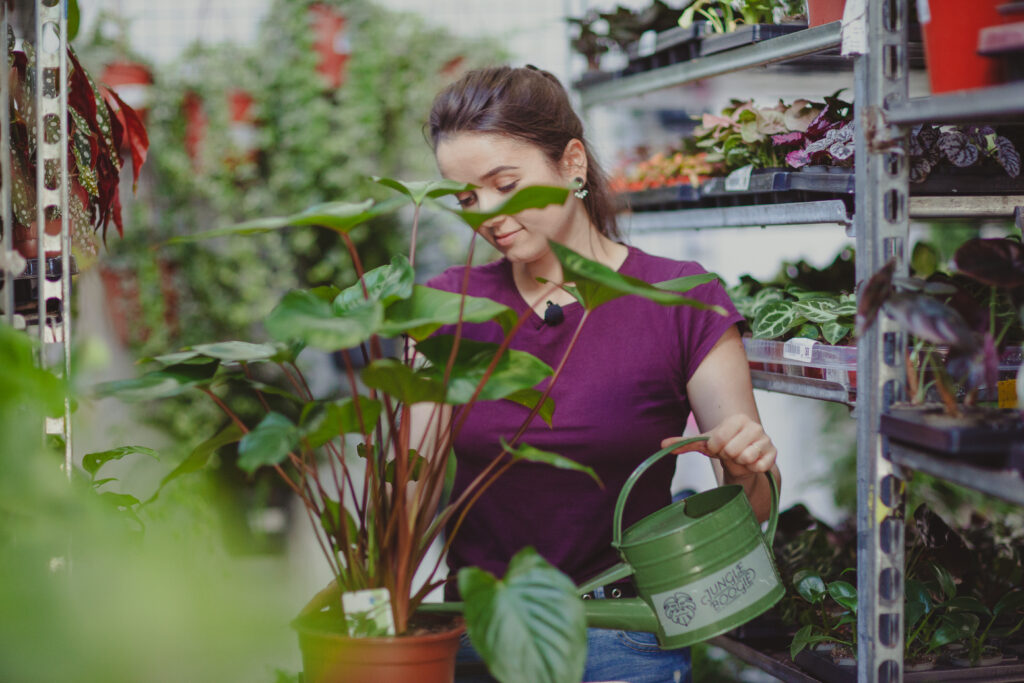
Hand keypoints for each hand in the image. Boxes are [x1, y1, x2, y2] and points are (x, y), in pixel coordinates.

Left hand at [661, 414, 776, 478]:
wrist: (742, 461)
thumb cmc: (723, 448)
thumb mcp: (704, 445)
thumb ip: (685, 443)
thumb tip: (662, 445)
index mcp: (737, 419)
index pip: (718, 439)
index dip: (715, 449)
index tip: (718, 447)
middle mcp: (754, 426)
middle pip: (732, 450)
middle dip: (728, 456)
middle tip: (730, 453)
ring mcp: (766, 440)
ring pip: (746, 458)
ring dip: (739, 463)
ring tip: (740, 458)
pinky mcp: (774, 454)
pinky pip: (758, 466)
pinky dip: (751, 469)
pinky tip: (750, 463)